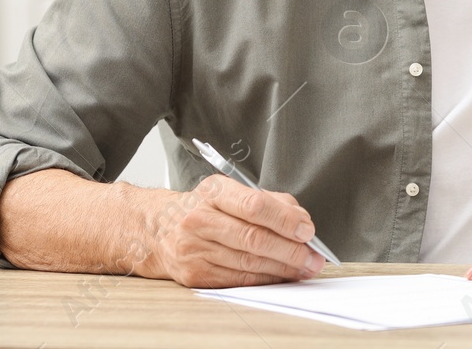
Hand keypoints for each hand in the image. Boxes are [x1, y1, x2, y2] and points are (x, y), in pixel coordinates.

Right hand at [141, 174, 325, 287]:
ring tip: (304, 268)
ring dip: (283, 268)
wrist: (158, 229)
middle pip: (253, 238)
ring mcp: (194, 249)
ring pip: (248, 263)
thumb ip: (270, 201)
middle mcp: (200, 219)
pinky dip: (265, 280)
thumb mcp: (231, 192)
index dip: (285, 219)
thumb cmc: (204, 207)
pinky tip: (281, 276)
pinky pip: (238, 280)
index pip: (253, 205)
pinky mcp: (195, 275)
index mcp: (213, 192)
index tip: (307, 230)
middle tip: (313, 257)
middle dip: (290, 250)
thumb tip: (301, 222)